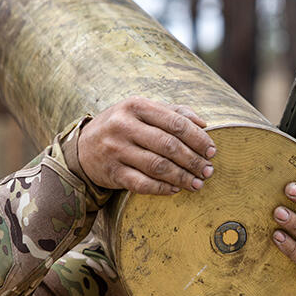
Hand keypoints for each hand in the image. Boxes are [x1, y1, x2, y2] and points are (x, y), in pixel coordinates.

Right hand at [78, 97, 215, 194]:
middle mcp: (123, 126)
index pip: (175, 123)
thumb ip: (173, 112)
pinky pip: (142, 184)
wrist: (82, 147)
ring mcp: (116, 150)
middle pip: (168, 145)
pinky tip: (175, 190)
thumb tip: (203, 123)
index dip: (198, 138)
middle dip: (193, 160)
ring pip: (158, 166)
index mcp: (136, 106)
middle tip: (208, 170)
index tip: (212, 151)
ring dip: (182, 177)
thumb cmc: (123, 126)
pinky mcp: (112, 172)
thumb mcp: (142, 111)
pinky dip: (162, 189)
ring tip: (197, 183)